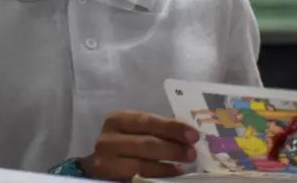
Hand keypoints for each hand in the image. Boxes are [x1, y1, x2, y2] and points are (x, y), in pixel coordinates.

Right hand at [81, 110, 198, 180]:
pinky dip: (156, 176)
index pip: (149, 121)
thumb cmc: (125, 144)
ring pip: (140, 164)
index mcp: (118, 120)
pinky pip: (135, 177)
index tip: (193, 135)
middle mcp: (107, 139)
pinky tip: (171, 174)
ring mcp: (104, 160)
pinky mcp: (105, 176)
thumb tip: (188, 133)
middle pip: (145, 143)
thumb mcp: (138, 132)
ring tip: (183, 166)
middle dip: (172, 148)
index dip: (172, 128)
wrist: (103, 164)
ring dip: (166, 166)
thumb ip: (158, 130)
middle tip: (192, 153)